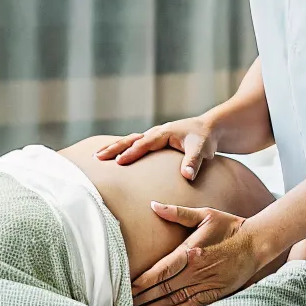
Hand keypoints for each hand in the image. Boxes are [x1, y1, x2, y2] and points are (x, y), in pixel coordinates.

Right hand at [94, 115, 217, 177]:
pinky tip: (111, 156)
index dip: (131, 152)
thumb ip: (193, 162)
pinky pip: (133, 144)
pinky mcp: (153, 142)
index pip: (144, 144)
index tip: (118, 162)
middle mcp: (155, 133)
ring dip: (113, 147)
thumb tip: (187, 176)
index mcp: (163, 133)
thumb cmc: (205, 139)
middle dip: (113, 148)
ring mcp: (152, 136)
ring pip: (128, 141)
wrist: (209, 129)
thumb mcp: (201, 149)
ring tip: (96, 156)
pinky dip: (121, 148)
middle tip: (97, 157)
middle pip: (130, 140)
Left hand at [131, 203, 267, 305]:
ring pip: (173, 300)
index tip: (126, 287)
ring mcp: (204, 285)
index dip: (142, 282)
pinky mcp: (213, 294)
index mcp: (190, 253)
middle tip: (123, 305)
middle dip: (142, 298)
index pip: (160, 271)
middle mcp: (195, 272)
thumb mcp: (205, 215)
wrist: (257, 243)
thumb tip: (154, 204)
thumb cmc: (230, 227)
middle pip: (162, 289)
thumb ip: (178, 212)